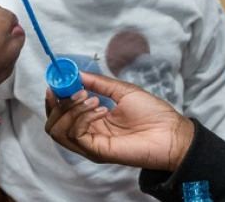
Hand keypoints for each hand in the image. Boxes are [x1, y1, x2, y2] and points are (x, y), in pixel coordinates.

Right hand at [44, 73, 193, 170]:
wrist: (171, 132)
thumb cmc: (153, 113)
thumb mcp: (121, 90)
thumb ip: (98, 83)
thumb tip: (77, 74)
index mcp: (91, 120)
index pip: (60, 113)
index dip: (55, 97)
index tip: (57, 82)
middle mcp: (87, 134)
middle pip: (53, 123)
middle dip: (60, 103)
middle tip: (77, 91)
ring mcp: (90, 144)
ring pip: (58, 129)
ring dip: (71, 109)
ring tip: (92, 99)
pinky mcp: (96, 151)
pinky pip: (76, 134)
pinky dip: (83, 117)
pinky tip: (101, 109)